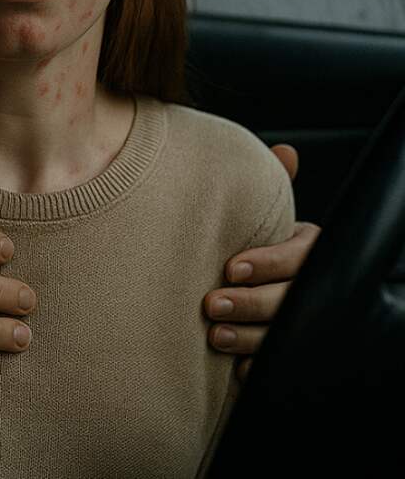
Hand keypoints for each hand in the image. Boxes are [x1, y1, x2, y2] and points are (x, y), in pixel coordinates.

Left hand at [203, 144, 319, 379]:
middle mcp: (309, 285)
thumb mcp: (261, 211)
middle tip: (212, 304)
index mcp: (307, 248)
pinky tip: (233, 368)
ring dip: (248, 338)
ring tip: (214, 336)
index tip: (230, 267)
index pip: (296, 257)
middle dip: (250, 304)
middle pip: (289, 299)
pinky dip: (254, 367)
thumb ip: (270, 184)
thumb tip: (285, 151)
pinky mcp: (284, 348)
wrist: (243, 276)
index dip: (266, 263)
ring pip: (281, 334)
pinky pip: (275, 364)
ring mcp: (299, 319)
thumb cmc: (249, 236)